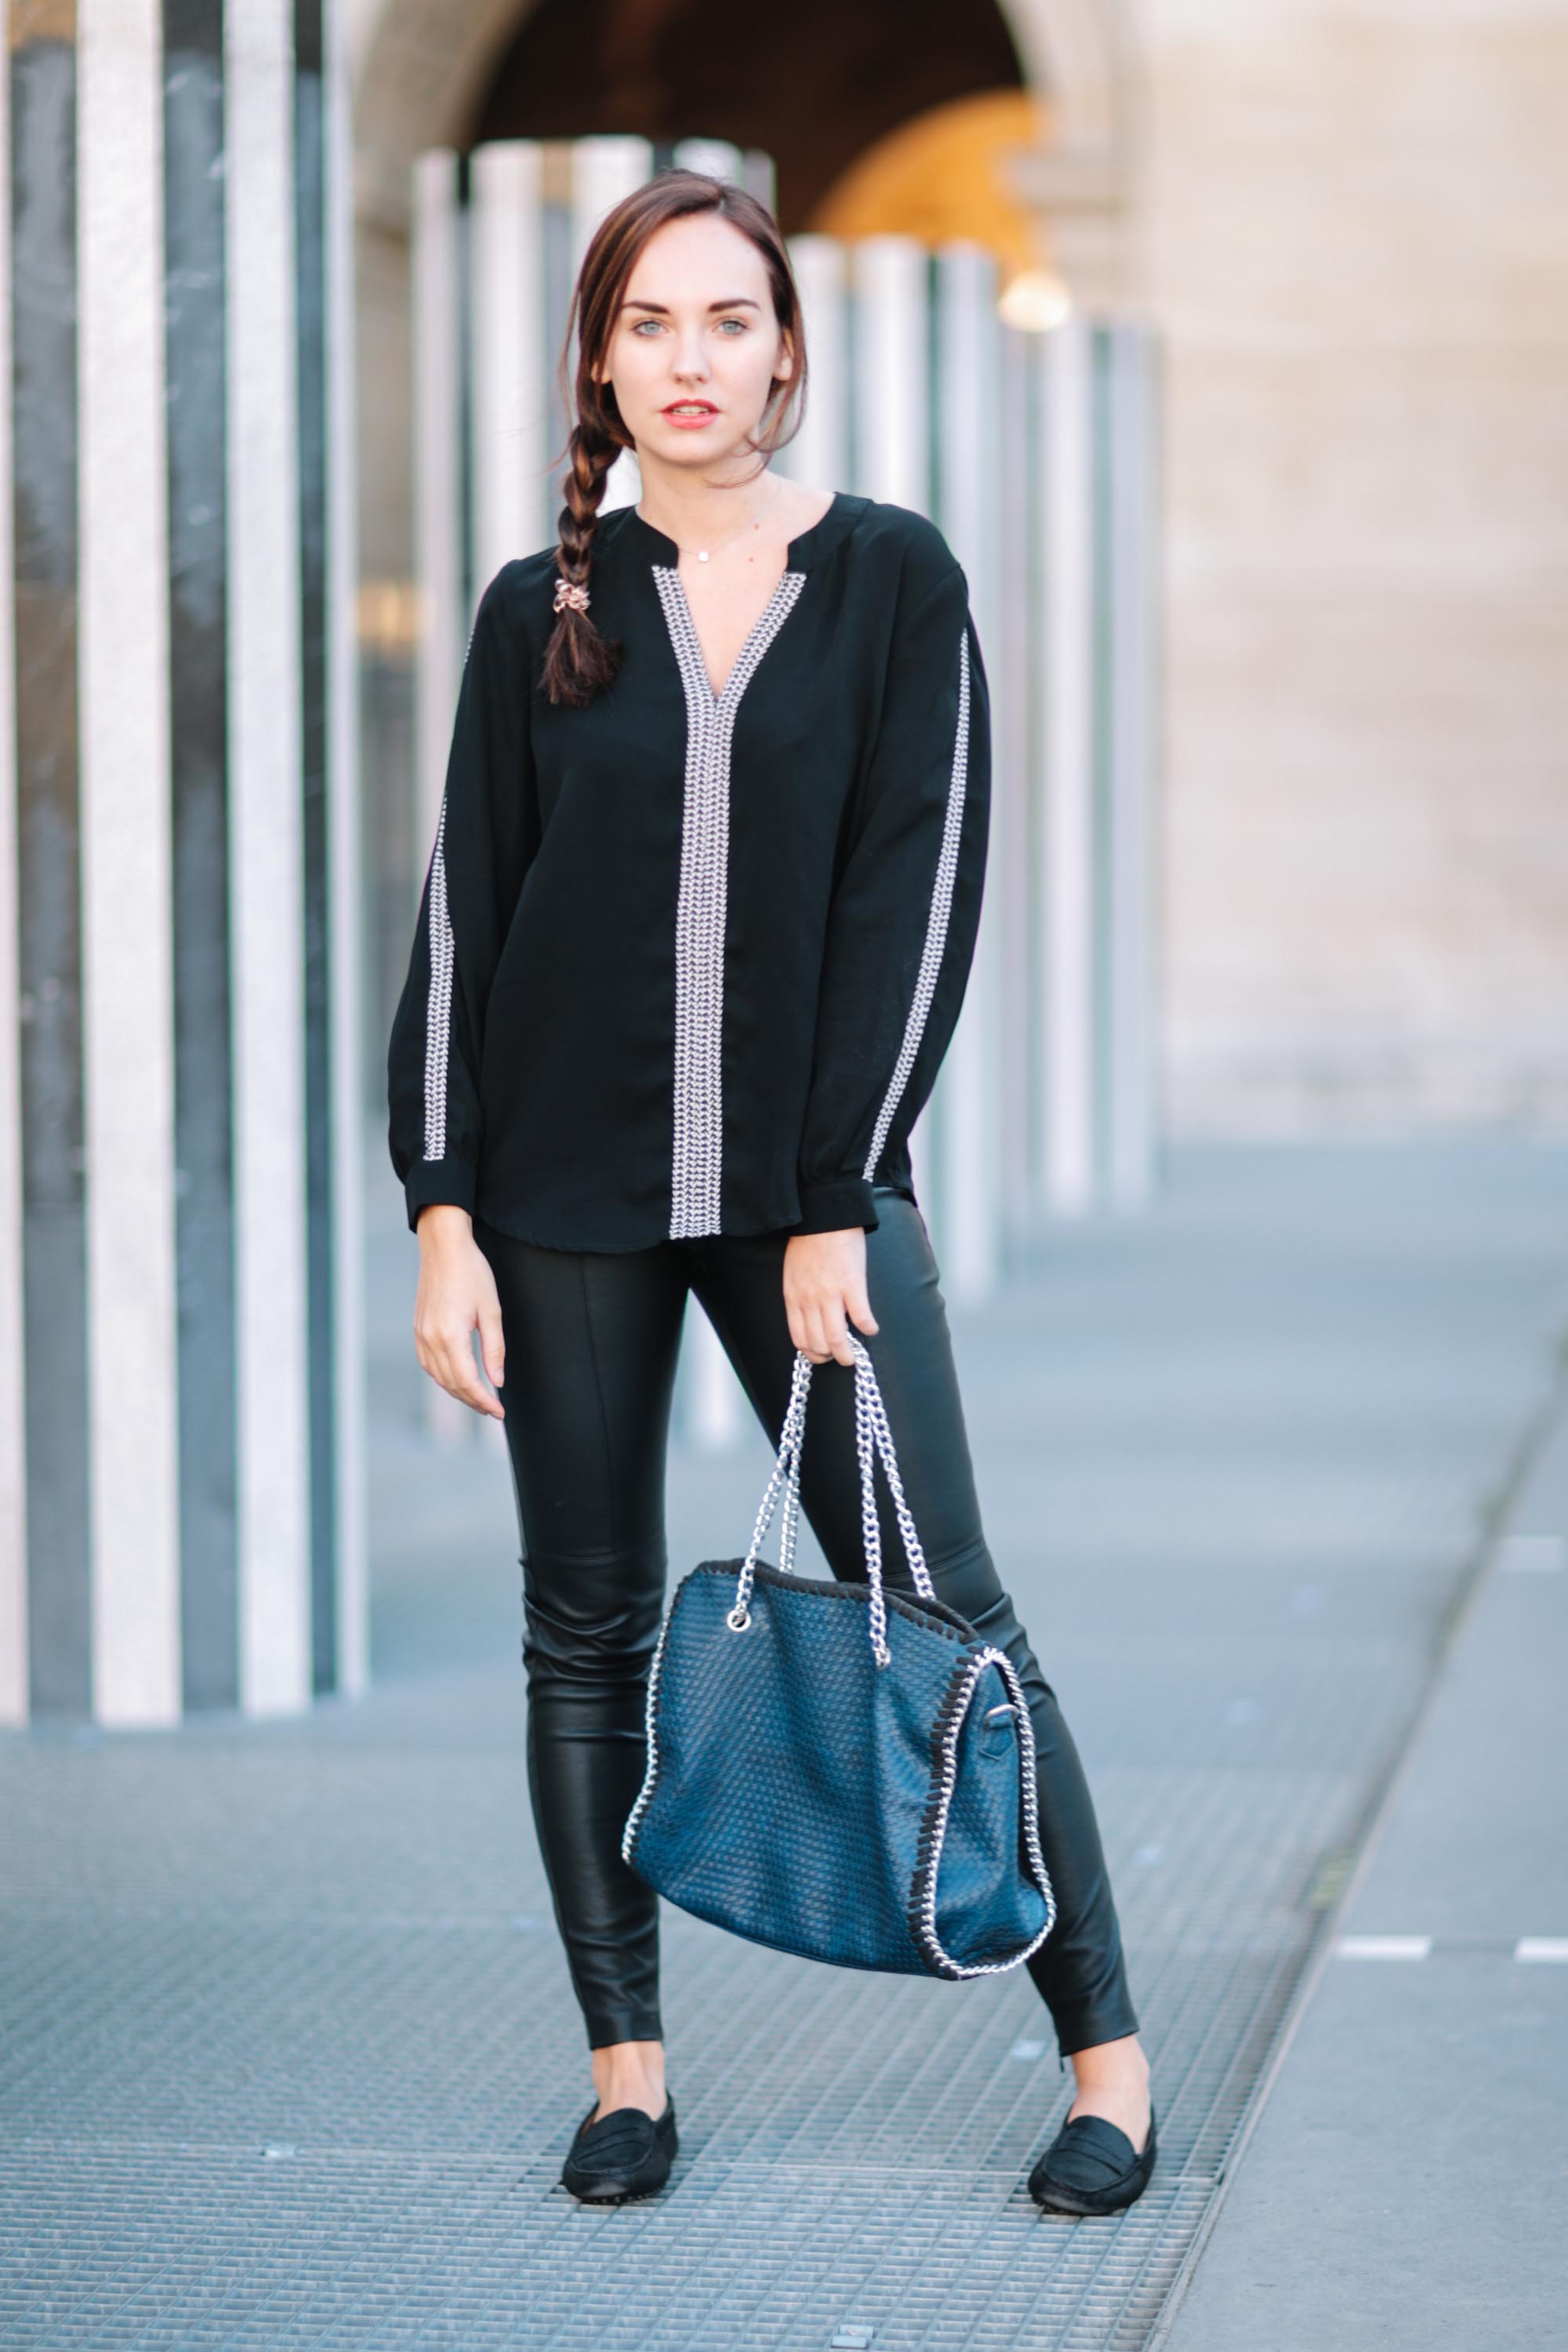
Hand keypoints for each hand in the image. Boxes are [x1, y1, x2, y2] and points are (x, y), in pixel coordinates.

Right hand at [413, 1204, 505, 1417]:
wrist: (444, 1248)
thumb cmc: (471, 1273)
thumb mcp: (492, 1312)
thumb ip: (494, 1350)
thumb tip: (497, 1381)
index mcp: (450, 1336)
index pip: (468, 1382)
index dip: (485, 1401)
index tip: (499, 1412)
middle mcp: (431, 1339)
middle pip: (452, 1384)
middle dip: (473, 1401)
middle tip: (493, 1410)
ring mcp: (421, 1335)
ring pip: (438, 1378)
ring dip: (458, 1392)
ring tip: (479, 1399)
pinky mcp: (419, 1330)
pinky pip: (428, 1365)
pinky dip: (444, 1378)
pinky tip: (458, 1379)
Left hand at [782, 1228, 879, 1364]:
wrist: (824, 1216)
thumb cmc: (809, 1241)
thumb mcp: (793, 1273)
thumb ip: (799, 1295)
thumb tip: (808, 1317)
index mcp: (794, 1297)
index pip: (799, 1338)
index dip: (811, 1354)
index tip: (821, 1355)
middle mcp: (810, 1300)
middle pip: (818, 1344)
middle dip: (829, 1357)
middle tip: (841, 1357)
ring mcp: (830, 1294)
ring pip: (836, 1339)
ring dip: (847, 1353)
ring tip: (855, 1356)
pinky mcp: (852, 1285)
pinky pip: (861, 1317)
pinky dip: (868, 1328)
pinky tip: (871, 1328)